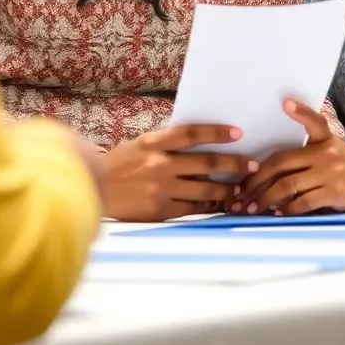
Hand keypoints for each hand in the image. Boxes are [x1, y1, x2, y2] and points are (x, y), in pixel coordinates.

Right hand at [96, 124, 258, 221]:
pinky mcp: (159, 211)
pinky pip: (191, 210)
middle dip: (234, 165)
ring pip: (204, 190)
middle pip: (207, 163)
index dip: (218, 132)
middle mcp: (159, 164)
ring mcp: (160, 189)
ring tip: (240, 189)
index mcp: (154, 142)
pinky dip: (207, 207)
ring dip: (226, 190)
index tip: (238, 133)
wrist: (92, 190)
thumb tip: (200, 142)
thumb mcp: (141, 145)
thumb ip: (167, 144)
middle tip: (252, 165)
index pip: (193, 134)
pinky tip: (219, 206)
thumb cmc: (119, 165)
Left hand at [234, 101, 344, 215]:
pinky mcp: (335, 193)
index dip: (300, 112)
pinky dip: (287, 209)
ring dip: (266, 199)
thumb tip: (273, 166)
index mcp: (323, 140)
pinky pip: (304, 202)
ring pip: (288, 186)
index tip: (285, 103)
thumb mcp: (331, 146)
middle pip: (282, 163)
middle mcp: (324, 154)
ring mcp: (329, 173)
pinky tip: (276, 214)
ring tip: (251, 208)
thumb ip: (307, 151)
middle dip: (256, 180)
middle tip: (240, 193)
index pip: (312, 121)